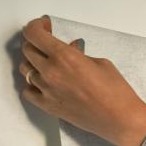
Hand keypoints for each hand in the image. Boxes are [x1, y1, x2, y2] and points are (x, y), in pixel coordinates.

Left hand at [19, 15, 145, 145]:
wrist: (120, 119)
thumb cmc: (117, 90)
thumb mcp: (101, 63)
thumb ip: (79, 54)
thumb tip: (70, 49)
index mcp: (65, 57)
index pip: (34, 34)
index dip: (36, 25)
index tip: (45, 25)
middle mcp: (50, 71)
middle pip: (27, 49)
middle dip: (36, 42)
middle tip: (48, 43)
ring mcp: (46, 90)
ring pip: (25, 69)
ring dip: (34, 63)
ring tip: (48, 64)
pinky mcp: (47, 106)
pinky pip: (28, 91)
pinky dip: (33, 84)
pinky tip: (45, 83)